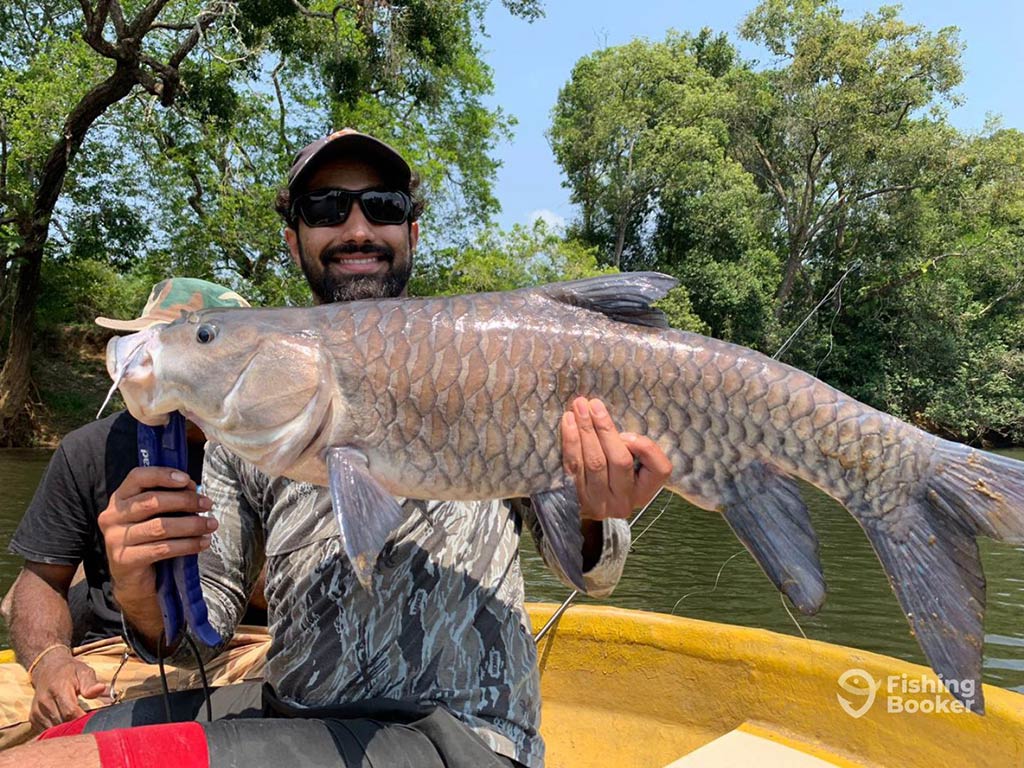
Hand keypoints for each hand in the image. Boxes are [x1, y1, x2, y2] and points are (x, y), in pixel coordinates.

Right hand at [28, 650, 106, 730]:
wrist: (48, 670)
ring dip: (66, 731)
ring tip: (78, 725)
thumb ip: (91, 683)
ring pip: (53, 730)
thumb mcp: (83, 671)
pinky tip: (66, 725)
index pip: (70, 712)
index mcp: (58, 688)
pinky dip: (57, 731)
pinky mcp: (33, 718)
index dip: (82, 719)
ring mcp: (37, 711)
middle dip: (76, 727)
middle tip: (88, 725)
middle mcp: (44, 701)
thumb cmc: (70, 672)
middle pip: (62, 723)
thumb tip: (101, 689)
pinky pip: (46, 731)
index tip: (93, 722)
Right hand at [98, 466, 215, 605]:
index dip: (163, 475)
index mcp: (119, 499)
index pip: (138, 477)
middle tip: (207, 504)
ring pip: (160, 527)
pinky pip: (162, 549)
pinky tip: (203, 543)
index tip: (187, 479)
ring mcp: (115, 539)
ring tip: (211, 524)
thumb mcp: (155, 515)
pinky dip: (187, 545)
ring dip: (191, 524)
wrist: (134, 579)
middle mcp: (112, 516)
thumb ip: (169, 499)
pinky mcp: (124, 560)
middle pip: (152, 501)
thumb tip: (194, 489)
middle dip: (185, 501)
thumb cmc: (148, 540)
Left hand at [561, 397, 671, 519]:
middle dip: (606, 429)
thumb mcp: (637, 465)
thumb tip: (623, 436)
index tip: (627, 432)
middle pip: (619, 461)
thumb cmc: (617, 475)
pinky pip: (572, 466)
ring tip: (579, 407)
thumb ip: (640, 449)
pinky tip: (568, 421)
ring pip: (593, 462)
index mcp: (644, 492)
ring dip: (585, 430)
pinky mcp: (575, 497)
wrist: (586, 504)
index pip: (658, 469)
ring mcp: (597, 501)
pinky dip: (570, 441)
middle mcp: (622, 501)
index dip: (644, 447)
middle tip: (593, 404)